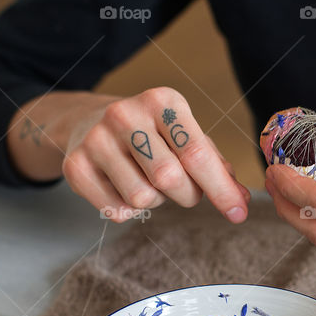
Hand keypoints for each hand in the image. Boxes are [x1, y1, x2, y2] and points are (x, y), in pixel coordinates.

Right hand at [9, 87, 250, 222]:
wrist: (88, 122)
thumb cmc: (151, 133)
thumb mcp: (185, 134)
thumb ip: (215, 165)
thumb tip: (240, 200)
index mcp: (161, 101)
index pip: (197, 153)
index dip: (221, 189)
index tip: (238, 214)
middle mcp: (125, 114)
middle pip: (169, 179)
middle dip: (188, 196)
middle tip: (186, 191)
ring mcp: (96, 139)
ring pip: (142, 198)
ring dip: (156, 201)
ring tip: (148, 181)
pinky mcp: (75, 166)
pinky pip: (116, 211)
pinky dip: (129, 210)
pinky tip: (123, 187)